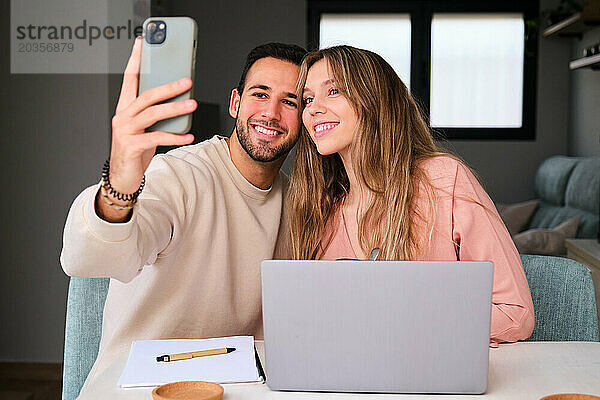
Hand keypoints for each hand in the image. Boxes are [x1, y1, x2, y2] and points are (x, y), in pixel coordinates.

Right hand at [108, 36, 196, 196]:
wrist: (121, 177)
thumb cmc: (135, 150)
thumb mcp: (145, 128)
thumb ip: (156, 114)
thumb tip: (181, 101)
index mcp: (125, 108)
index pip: (130, 78)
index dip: (136, 60)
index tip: (143, 42)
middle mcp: (123, 116)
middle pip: (147, 95)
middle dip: (168, 86)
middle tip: (187, 81)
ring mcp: (125, 131)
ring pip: (152, 114)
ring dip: (175, 109)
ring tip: (193, 105)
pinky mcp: (132, 146)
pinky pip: (156, 138)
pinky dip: (175, 137)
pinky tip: (189, 136)